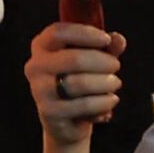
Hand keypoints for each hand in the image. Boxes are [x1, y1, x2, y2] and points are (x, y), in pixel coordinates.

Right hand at [26, 17, 126, 145]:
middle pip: (74, 59)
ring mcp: (39, 90)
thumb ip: (107, 48)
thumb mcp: (95, 60)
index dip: (85, 33)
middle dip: (103, 62)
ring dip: (105, 83)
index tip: (106, 39)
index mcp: (42, 46)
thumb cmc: (79, 81)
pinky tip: (110, 101)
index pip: (58, 32)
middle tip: (116, 66)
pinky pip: (83, 105)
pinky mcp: (49, 112)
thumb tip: (118, 40)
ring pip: (80, 83)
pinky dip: (103, 103)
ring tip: (114, 84)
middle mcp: (35, 66)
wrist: (66, 120)